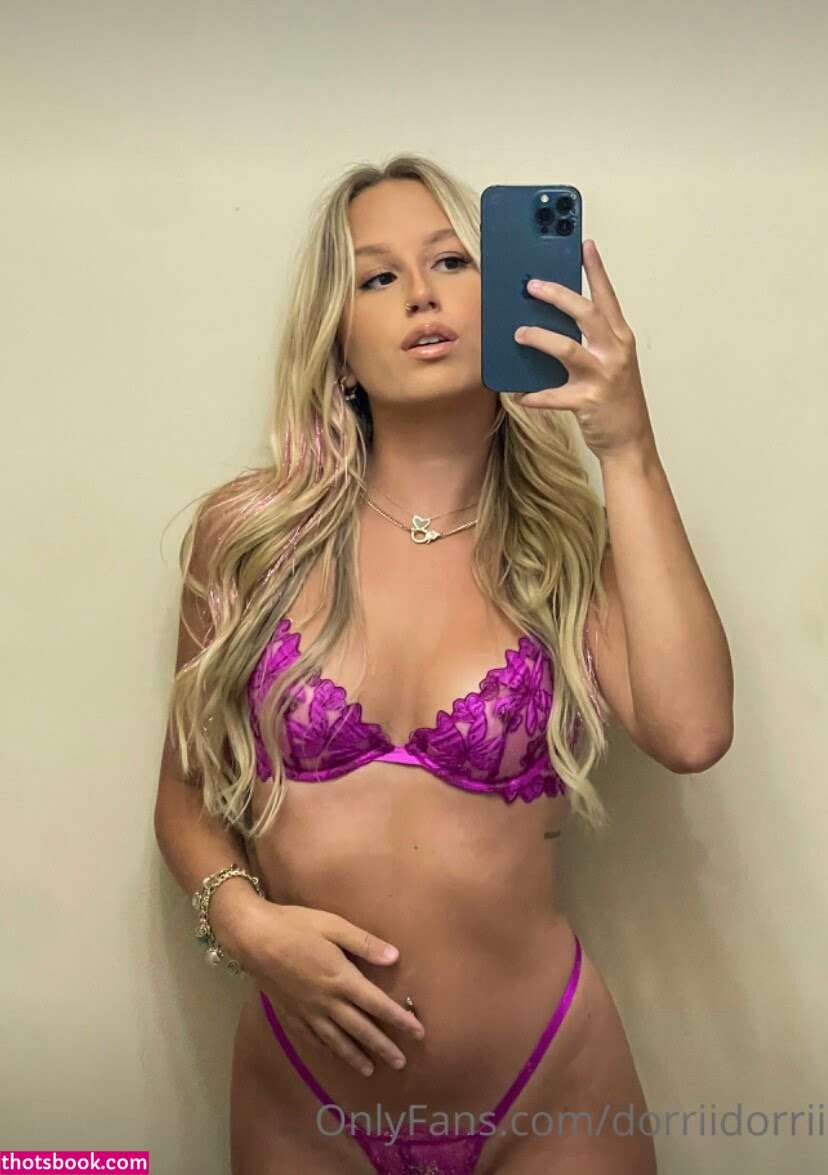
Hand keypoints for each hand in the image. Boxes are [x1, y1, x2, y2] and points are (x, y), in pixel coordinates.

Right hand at [234, 901, 424, 1077]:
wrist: (253, 938)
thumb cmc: (296, 926)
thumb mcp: (333, 926)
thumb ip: (364, 943)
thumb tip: (395, 957)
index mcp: (341, 979)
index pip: (377, 1005)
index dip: (399, 1020)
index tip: (418, 1032)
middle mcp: (327, 1001)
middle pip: (361, 1029)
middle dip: (383, 1046)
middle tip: (401, 1063)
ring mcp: (307, 1011)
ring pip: (337, 1041)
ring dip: (356, 1056)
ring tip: (372, 1070)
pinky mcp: (290, 1015)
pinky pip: (313, 1039)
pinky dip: (328, 1051)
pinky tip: (335, 1057)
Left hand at [512, 239, 655, 461]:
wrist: (630, 440)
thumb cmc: (616, 398)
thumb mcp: (610, 363)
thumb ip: (590, 341)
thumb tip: (552, 321)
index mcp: (621, 338)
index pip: (607, 296)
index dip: (596, 269)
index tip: (584, 245)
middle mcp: (615, 352)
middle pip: (585, 314)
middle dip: (557, 296)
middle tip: (532, 286)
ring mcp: (603, 376)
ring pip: (567, 349)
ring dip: (539, 338)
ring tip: (518, 334)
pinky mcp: (588, 401)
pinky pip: (553, 395)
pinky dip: (534, 395)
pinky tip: (518, 393)